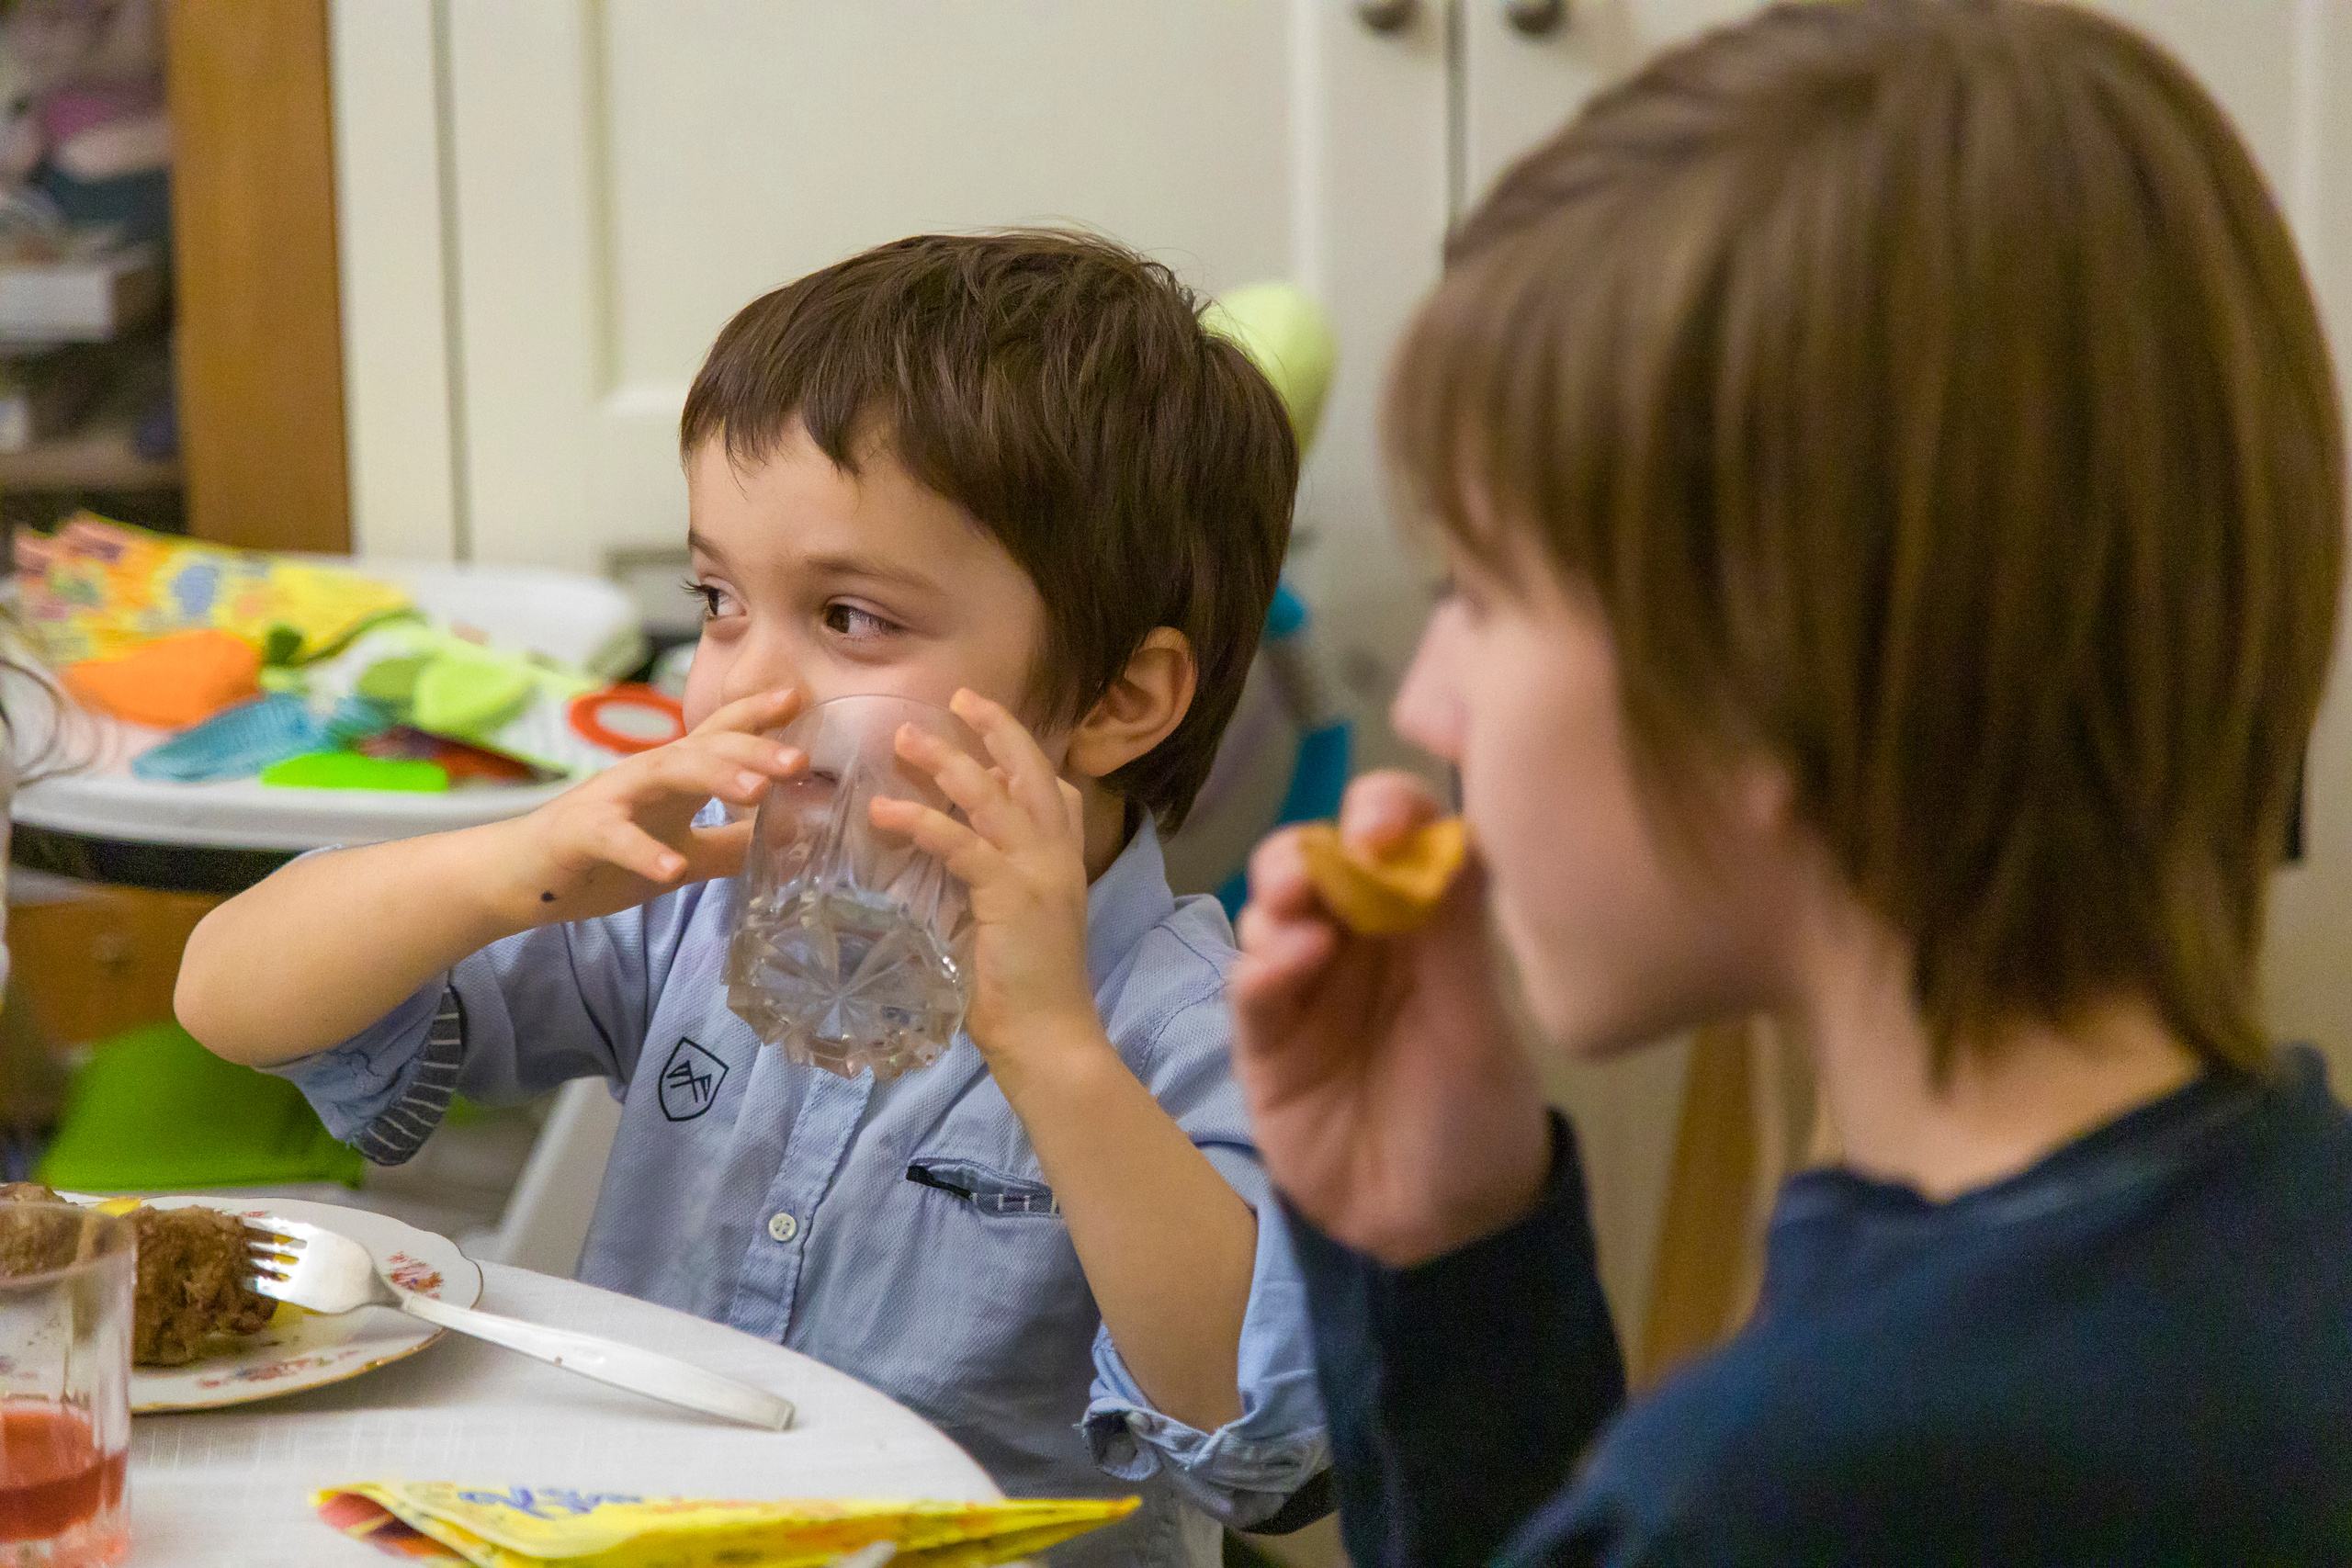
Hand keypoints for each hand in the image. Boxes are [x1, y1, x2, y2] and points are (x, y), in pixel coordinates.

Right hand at [500, 688, 805, 924]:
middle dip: (753, 748)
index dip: (758, 715)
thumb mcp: (682, 853)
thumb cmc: (603, 857)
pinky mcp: (579, 833)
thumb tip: (790, 837)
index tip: (800, 697)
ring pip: (665, 774)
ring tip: (757, 791)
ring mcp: (611, 799)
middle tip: (800, 760)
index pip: (721, 735)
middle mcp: (646, 776)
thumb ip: (731, 846)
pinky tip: (673, 869)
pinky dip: (643, 851)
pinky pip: (614, 837)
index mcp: (674, 776)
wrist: (520, 876)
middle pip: (704, 748)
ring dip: (714, 777)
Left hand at [872, 689, 1101, 1063]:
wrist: (1049, 1038)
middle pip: (1031, 771)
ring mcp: (1040, 871)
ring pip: (994, 796)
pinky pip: (963, 843)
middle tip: (957, 697)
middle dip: (995, 728)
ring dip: (947, 761)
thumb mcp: (1012, 926)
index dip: (1022, 754)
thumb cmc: (1022, 994)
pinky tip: (885, 813)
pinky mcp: (1013, 894)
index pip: (1055, 791)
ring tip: (903, 739)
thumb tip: (945, 866)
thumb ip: (989, 888)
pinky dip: (923, 822)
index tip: (987, 729)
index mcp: (1062, 862)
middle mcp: (1058, 856)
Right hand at [1231, 771, 1551, 1266]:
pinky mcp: (1265, 1041)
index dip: (1383, 809)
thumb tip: (1447, 824)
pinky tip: (1290, 963)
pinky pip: (1249, 986)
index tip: (1378, 818)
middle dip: (1310, 850)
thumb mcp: (1480, 1023)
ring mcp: (1307, 988)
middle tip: (1324, 860)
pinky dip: (1261, 964)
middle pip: (1316, 860)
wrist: (1442, 1227)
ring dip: (1279, 898)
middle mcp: (1361, 941)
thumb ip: (1457, 930)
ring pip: (1272, 912)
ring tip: (1302, 912)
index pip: (1397, 837)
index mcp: (1425, 921)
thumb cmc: (1479, 1114)